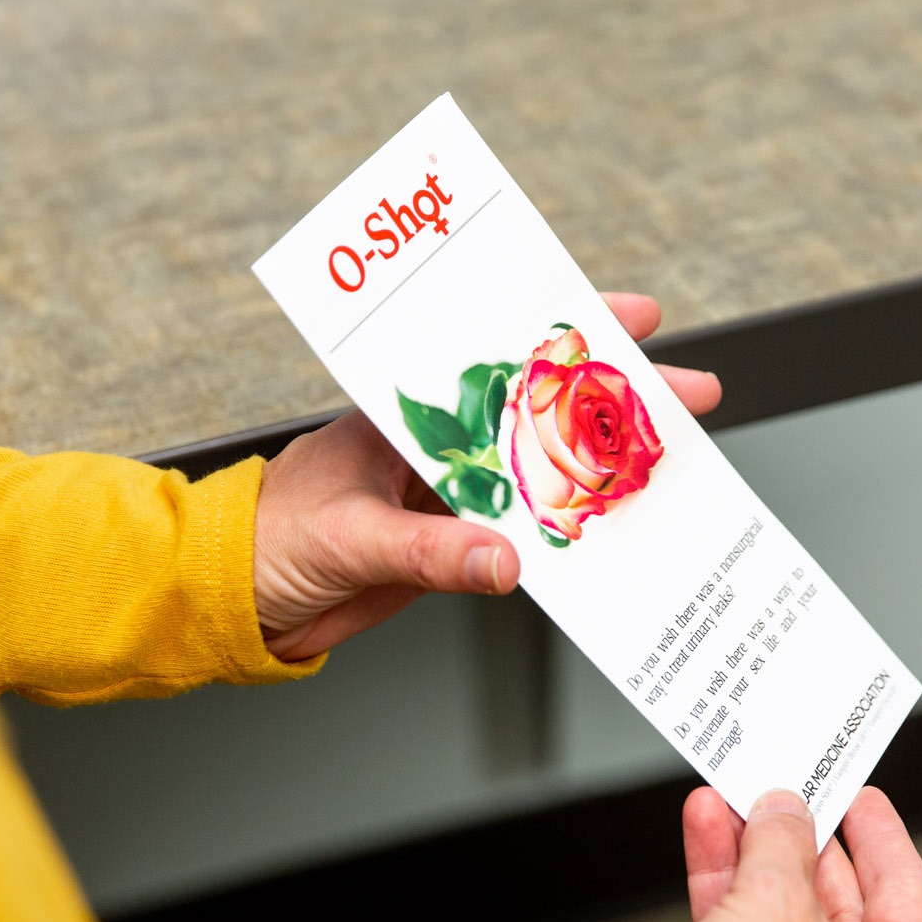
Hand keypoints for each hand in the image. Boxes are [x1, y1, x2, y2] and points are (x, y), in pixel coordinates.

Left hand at [251, 292, 721, 660]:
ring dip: (605, 468)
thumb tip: (505, 559)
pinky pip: (526, 532)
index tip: (631, 320)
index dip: (568, 336)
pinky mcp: (450, 545)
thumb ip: (429, 550)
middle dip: (618, 401)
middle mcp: (436, 443)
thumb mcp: (348, 537)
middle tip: (690, 396)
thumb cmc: (263, 542)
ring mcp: (447, 494)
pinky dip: (571, 533)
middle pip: (542, 411)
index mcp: (405, 411)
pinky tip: (615, 533)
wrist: (231, 601)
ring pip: (544, 471)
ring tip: (673, 465)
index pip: (499, 359)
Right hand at [604, 787, 921, 921]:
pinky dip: (726, 894)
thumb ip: (782, 842)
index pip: (904, 886)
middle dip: (799, 840)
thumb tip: (783, 813)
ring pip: (782, 919)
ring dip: (752, 858)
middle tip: (781, 794)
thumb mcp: (776, 899)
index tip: (857, 796)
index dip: (877, 832)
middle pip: (837, 901)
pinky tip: (706, 842)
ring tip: (728, 803)